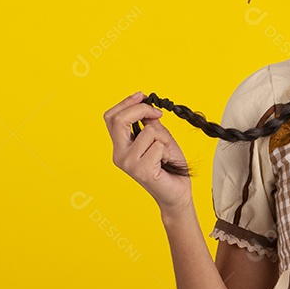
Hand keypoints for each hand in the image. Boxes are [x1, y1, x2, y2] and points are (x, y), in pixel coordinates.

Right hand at [103, 92, 193, 212]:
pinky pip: (158, 146)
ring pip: (148, 132)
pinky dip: (167, 150)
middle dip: (141, 110)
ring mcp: (129, 164)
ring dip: (163, 138)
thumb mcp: (159, 138)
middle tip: (157, 114)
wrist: (177, 193)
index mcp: (120, 146)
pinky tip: (166, 163)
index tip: (142, 95)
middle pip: (120, 120)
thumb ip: (150, 124)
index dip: (126, 102)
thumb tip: (145, 106)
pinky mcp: (142, 171)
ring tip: (165, 153)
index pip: (112, 118)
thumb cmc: (168, 166)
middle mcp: (119, 155)